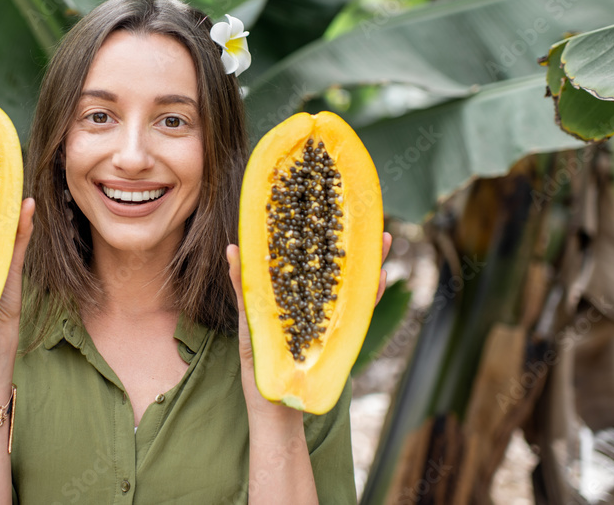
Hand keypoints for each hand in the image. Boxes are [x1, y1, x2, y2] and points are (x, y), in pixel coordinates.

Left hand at [225, 231, 393, 400]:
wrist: (273, 407)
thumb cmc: (259, 362)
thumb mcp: (249, 320)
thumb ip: (245, 286)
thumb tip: (232, 248)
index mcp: (295, 296)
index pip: (309, 260)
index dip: (318, 235)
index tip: (325, 206)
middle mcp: (317, 305)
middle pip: (338, 267)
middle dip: (351, 243)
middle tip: (364, 215)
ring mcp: (331, 321)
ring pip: (354, 286)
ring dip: (369, 264)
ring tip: (381, 240)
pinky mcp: (339, 340)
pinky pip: (360, 316)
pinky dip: (369, 297)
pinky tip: (378, 278)